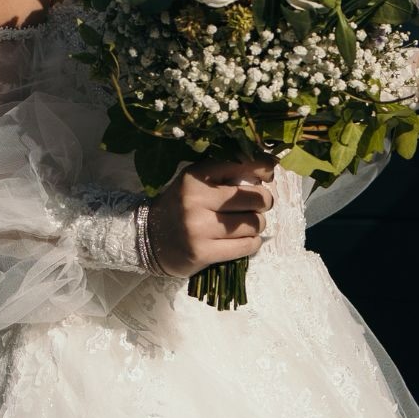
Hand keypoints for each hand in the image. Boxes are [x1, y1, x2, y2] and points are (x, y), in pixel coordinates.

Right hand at [147, 158, 275, 277]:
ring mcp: (199, 227)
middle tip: (257, 206)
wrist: (149, 238)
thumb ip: (227, 174)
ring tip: (245, 225)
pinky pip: (247, 246)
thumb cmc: (182, 206)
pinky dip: (251, 243)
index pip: (240, 164)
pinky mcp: (203, 252)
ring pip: (254, 223)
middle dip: (263, 202)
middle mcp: (196, 199)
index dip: (263, 167)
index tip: (269, 173)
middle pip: (255, 198)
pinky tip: (242, 240)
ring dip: (256, 225)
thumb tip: (269, 168)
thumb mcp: (197, 182)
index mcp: (195, 176)